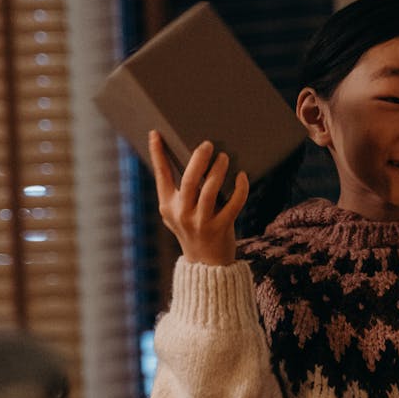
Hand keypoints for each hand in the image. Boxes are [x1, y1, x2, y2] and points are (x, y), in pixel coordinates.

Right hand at [149, 130, 248, 265]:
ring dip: (218, 171)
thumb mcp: (177, 213)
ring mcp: (201, 222)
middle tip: (208, 144)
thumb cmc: (192, 230)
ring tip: (224, 157)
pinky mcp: (220, 228)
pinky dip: (240, 189)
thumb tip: (190, 159)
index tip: (156, 133)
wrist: (206, 264)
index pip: (161, 176)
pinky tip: (242, 176)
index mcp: (168, 205)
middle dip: (199, 160)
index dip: (157, 154)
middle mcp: (182, 213)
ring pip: (210, 191)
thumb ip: (179, 191)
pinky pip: (233, 205)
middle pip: (189, 181)